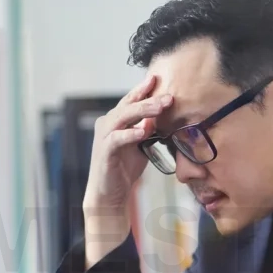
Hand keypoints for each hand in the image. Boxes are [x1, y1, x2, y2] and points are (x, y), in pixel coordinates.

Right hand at [82, 75, 173, 266]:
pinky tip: (143, 132)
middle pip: (129, 105)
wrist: (109, 193)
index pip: (132, 100)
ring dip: (142, 111)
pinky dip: (130, 134)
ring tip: (160, 108)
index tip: (160, 79)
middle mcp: (107, 123)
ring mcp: (104, 136)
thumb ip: (149, 130)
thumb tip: (165, 117)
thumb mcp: (141, 145)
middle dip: (149, 98)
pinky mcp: (104, 152)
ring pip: (123, 117)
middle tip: (169, 95)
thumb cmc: (124, 168)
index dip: (145, 89)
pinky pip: (117, 139)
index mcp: (116, 120)